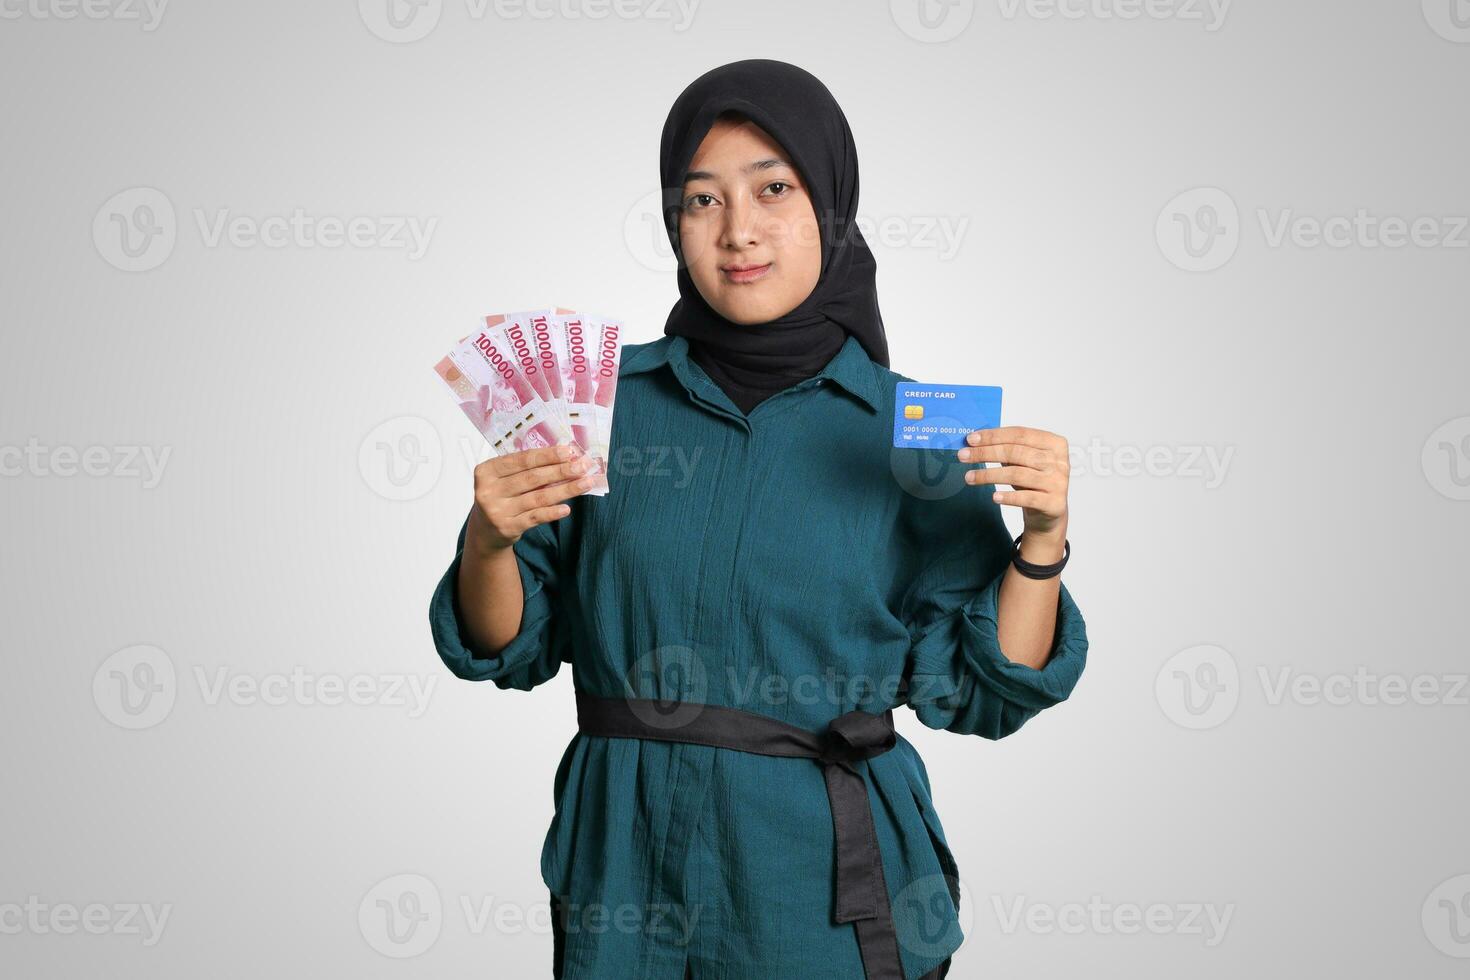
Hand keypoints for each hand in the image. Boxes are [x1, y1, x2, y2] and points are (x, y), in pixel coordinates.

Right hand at [466, 443, 597, 554]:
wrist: (486, 530)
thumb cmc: (501, 496)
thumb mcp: (504, 478)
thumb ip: (526, 468)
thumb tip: (564, 457)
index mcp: (486, 471)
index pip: (521, 460)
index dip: (547, 455)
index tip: (568, 451)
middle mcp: (488, 491)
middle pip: (532, 478)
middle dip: (560, 470)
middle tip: (582, 466)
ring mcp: (497, 511)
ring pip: (538, 497)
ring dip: (565, 490)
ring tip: (585, 483)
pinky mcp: (507, 528)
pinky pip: (535, 517)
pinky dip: (552, 512)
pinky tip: (567, 508)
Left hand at [958, 425, 1069, 549]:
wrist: (1049, 512)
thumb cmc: (1032, 481)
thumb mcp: (1022, 462)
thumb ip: (1006, 449)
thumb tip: (975, 441)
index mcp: (1054, 443)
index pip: (1020, 434)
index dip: (993, 435)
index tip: (971, 439)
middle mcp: (1059, 461)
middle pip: (1016, 452)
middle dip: (986, 453)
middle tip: (963, 456)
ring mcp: (1059, 482)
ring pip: (1018, 474)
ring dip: (989, 475)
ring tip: (969, 477)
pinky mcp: (1054, 503)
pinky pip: (1027, 498)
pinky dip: (1009, 497)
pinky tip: (994, 497)